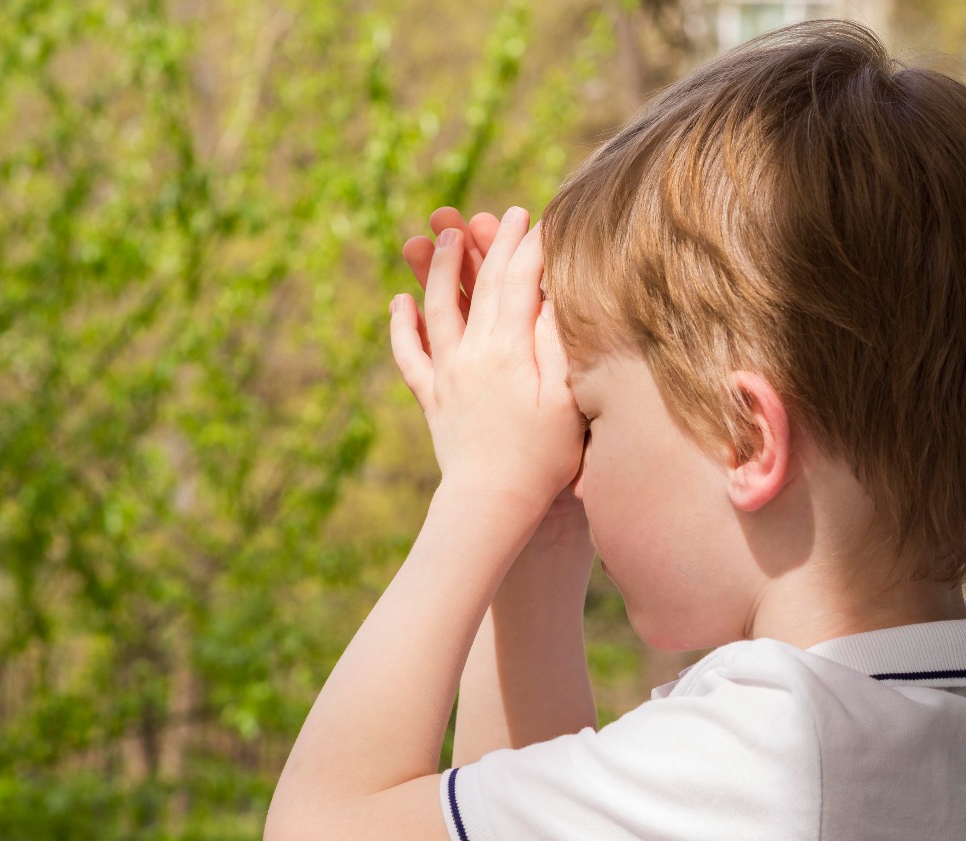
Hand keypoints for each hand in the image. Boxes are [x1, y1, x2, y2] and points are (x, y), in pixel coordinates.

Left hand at [389, 208, 585, 515]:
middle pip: (481, 285)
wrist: (491, 502)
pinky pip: (409, 355)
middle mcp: (471, 353)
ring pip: (438, 307)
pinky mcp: (431, 398)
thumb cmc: (542, 458)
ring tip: (440, 234)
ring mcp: (446, 374)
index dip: (530, 247)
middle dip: (493, 244)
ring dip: (439, 267)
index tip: (540, 217)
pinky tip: (399, 303)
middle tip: (503, 214)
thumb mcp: (566, 400)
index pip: (519, 282)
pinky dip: (402, 326)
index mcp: (509, 350)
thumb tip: (551, 295)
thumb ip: (557, 344)